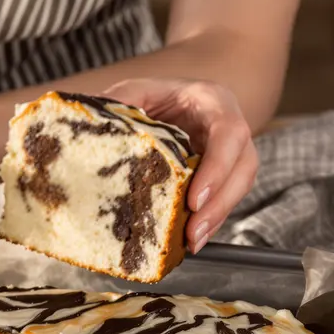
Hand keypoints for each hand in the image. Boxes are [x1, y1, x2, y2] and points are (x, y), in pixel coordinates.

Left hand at [102, 78, 257, 252]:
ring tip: (193, 241)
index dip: (217, 167)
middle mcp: (228, 126)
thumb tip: (91, 123)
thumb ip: (116, 104)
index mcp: (211, 100)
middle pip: (243, 166)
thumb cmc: (150, 95)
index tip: (194, 198)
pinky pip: (224, 198)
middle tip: (194, 231)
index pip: (229, 133)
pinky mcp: (220, 174)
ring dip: (218, 217)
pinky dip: (211, 220)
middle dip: (220, 202)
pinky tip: (192, 239)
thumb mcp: (131, 92)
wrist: (162, 102)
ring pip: (239, 186)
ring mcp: (229, 152)